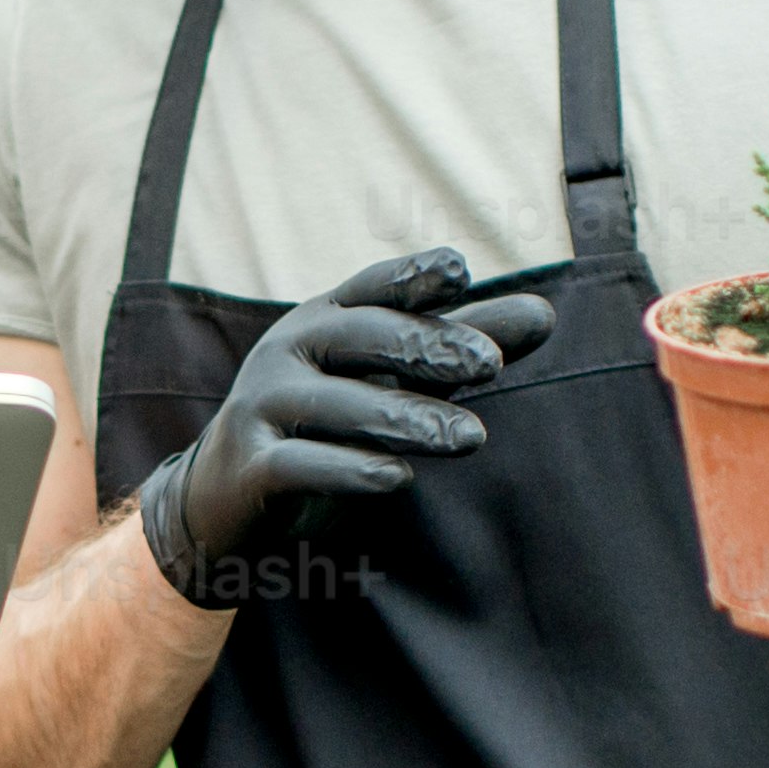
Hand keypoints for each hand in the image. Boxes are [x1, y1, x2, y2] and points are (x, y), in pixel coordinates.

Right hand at [134, 248, 559, 607]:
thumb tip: (544, 315)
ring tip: (471, 439)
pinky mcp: (253, 466)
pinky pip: (304, 464)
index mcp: (324, 320)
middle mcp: (289, 350)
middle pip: (363, 338)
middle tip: (490, 364)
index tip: (461, 270)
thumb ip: (457, 348)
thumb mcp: (385, 379)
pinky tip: (397, 478)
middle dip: (428, 347)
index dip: (413, 276)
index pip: (374, 287)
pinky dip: (350, 470)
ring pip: (341, 405)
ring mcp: (264, 405)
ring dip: (407, 419)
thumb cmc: (322, 425)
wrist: (224, 497)